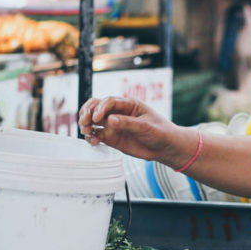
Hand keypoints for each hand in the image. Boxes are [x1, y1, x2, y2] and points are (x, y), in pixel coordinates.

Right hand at [78, 96, 192, 166]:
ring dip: (86, 124)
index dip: (100, 108)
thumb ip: (128, 123)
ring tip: (87, 132)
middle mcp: (117, 112)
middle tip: (85, 123)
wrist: (165, 147)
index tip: (97, 118)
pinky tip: (93, 141)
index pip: (109, 101)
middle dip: (87, 112)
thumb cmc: (160, 132)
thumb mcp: (146, 126)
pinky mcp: (111, 137)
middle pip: (96, 107)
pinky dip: (91, 137)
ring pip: (93, 120)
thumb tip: (110, 120)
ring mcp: (113, 124)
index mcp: (128, 104)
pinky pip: (96, 134)